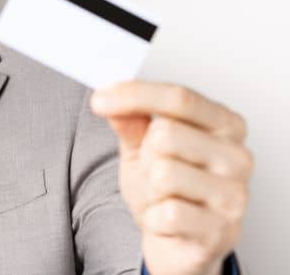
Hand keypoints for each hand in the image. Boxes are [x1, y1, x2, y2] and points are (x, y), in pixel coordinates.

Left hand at [91, 80, 252, 274]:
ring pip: (163, 174)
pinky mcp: (221, 230)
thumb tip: (112, 100)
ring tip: (163, 197)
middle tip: (153, 172)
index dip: (135, 95)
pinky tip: (168, 220)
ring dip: (149, 188)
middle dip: (145, 155)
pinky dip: (153, 218)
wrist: (178, 241)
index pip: (180, 98)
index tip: (99, 100)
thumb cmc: (167, 189)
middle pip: (166, 134)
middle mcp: (238, 157)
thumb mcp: (142, 148)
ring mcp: (234, 195)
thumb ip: (131, 122)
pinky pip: (166, 214)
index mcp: (226, 126)